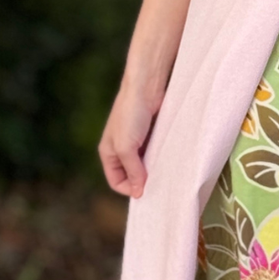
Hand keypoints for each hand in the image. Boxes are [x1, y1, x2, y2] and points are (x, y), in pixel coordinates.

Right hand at [98, 80, 160, 198]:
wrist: (146, 87)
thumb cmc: (131, 114)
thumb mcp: (126, 147)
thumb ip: (132, 170)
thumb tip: (138, 191)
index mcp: (109, 153)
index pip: (116, 181)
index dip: (128, 188)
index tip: (145, 191)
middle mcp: (121, 149)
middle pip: (131, 175)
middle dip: (142, 181)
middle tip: (157, 185)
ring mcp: (136, 142)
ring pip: (144, 165)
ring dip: (153, 170)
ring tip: (165, 173)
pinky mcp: (150, 135)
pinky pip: (155, 153)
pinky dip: (160, 159)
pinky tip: (169, 160)